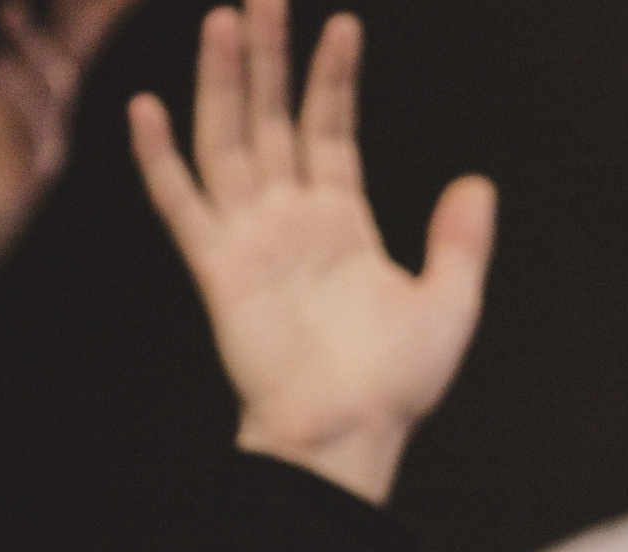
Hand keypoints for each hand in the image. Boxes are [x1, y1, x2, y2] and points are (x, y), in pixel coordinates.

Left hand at [0, 0, 141, 321]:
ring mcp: (39, 142)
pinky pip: (40, 127)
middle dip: (95, 13)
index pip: (54, 31)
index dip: (71, 6)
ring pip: (61, 82)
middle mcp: (35, 111)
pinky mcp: (33, 174)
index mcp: (12, 89)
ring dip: (37, 44)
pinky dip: (19, 91)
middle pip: (76, 47)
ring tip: (6, 14)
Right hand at [127, 0, 495, 504]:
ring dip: (222, 84)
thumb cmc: (394, 384)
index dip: (332, 79)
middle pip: (270, 120)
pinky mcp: (219, 269)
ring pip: (228, 143)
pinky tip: (149, 107)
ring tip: (224, 20)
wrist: (348, 435)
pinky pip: (183, 204)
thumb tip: (478, 181)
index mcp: (340, 223)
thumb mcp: (450, 304)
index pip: (329, 131)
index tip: (343, 25)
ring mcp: (251, 240)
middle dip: (267, 58)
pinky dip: (160, 159)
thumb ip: (460, 241)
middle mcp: (289, 221)